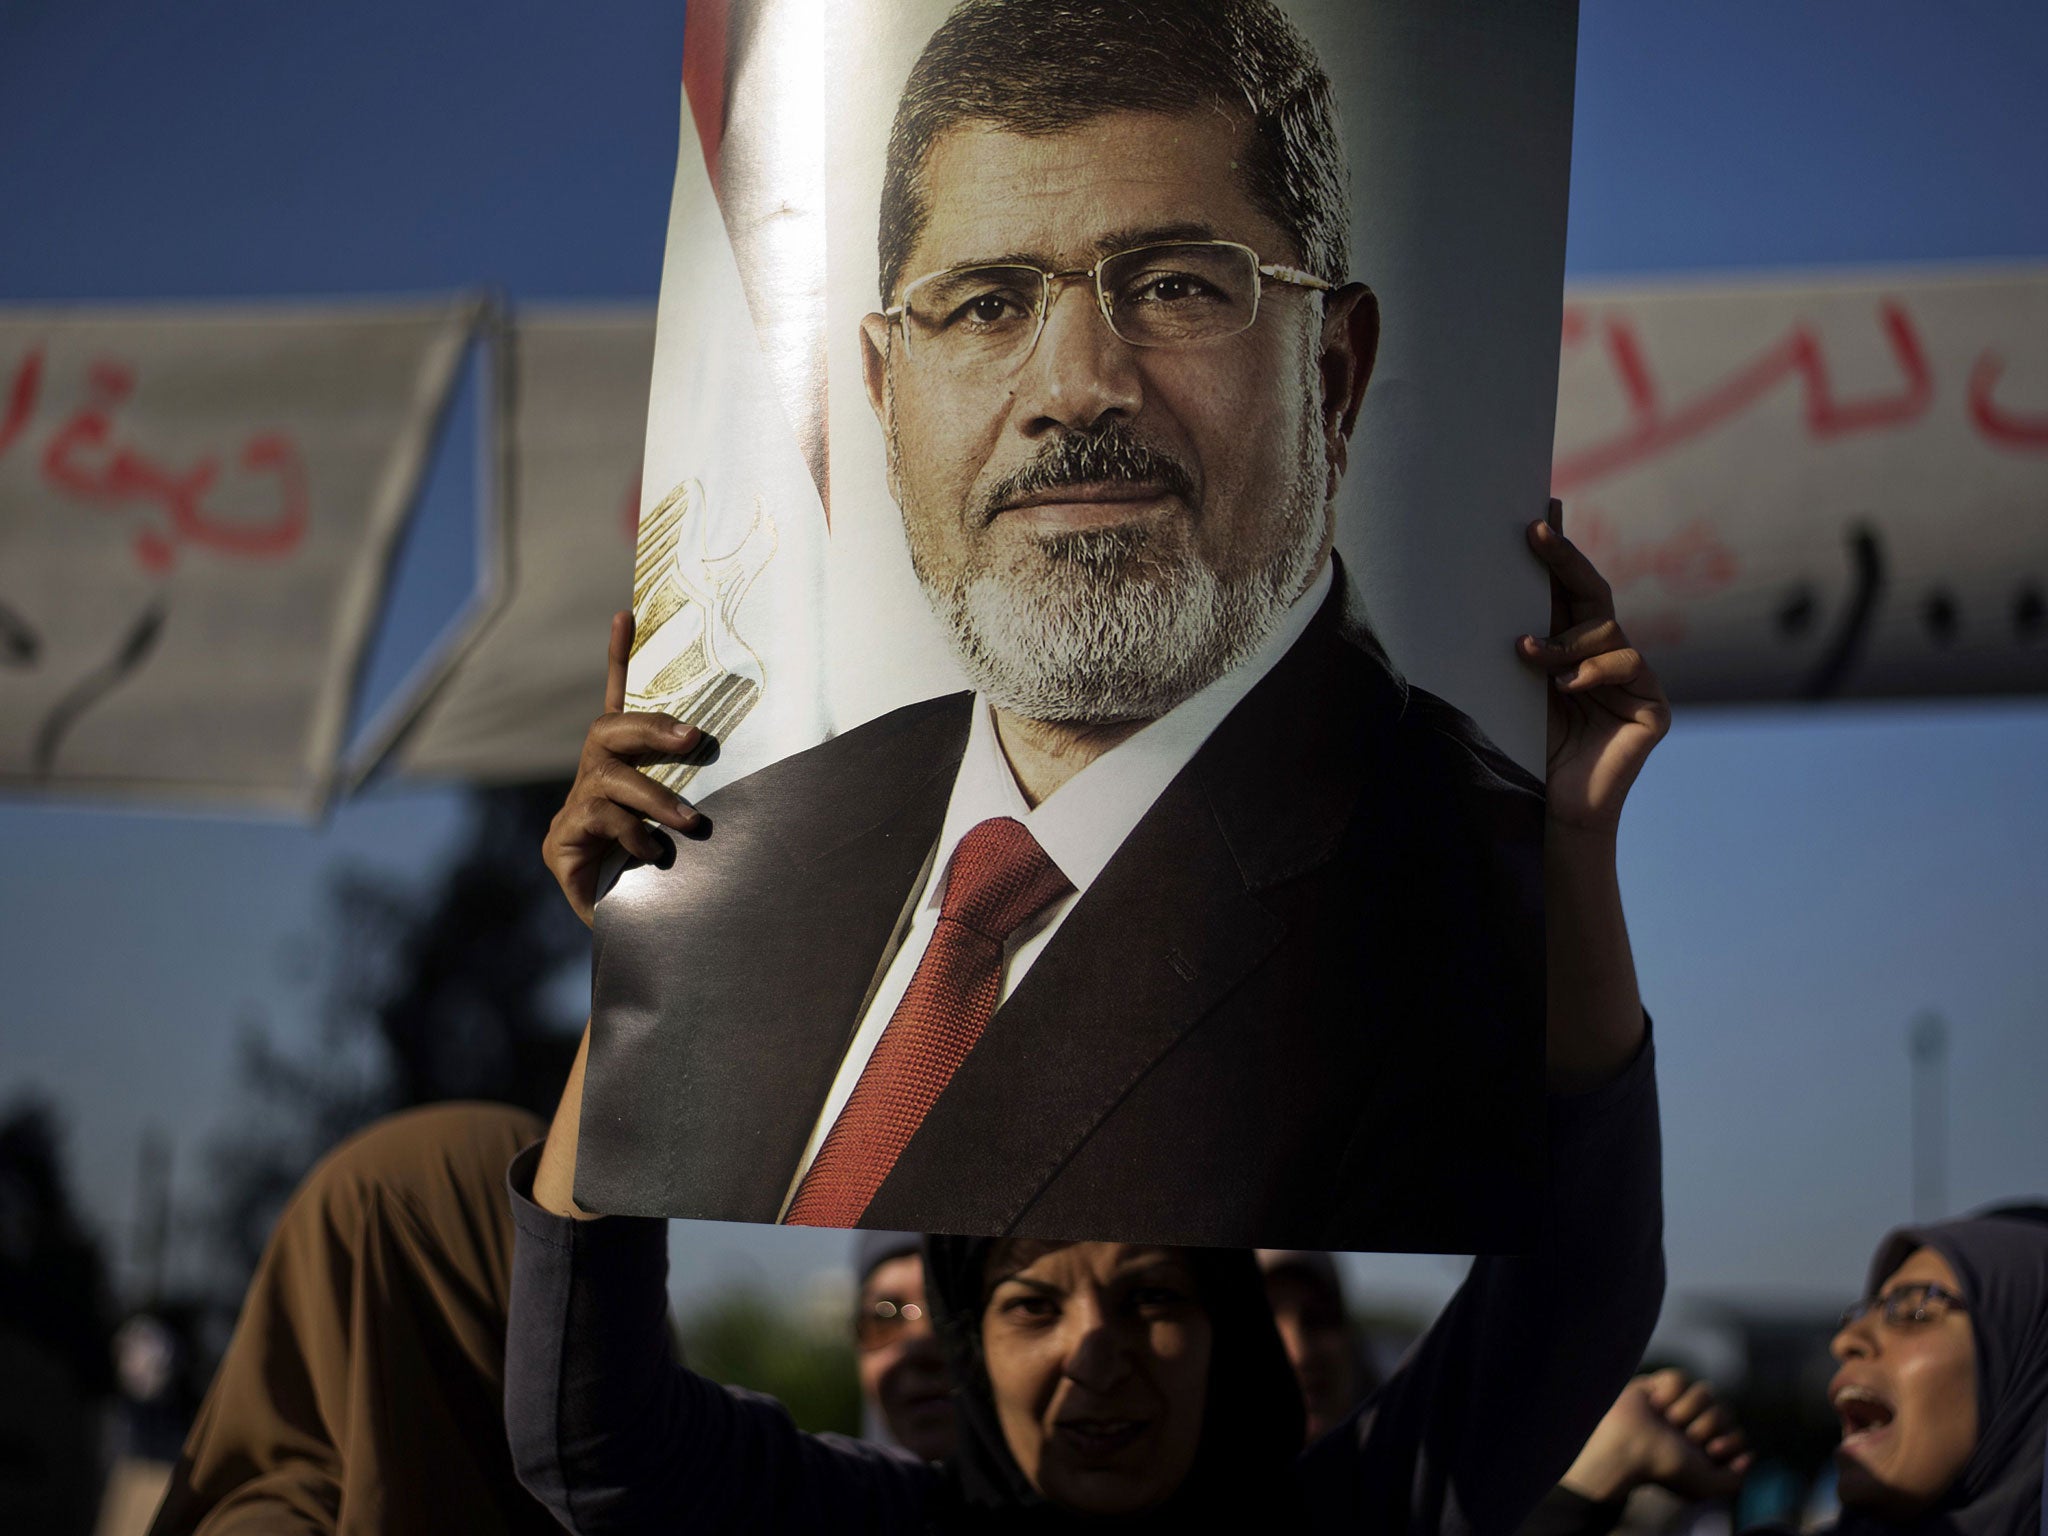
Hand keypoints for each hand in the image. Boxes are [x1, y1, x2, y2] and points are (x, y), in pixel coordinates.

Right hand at [541, 611, 704, 926]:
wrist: (635, 929)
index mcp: (626, 766)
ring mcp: (574, 809)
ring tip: (690, 822)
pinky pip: (599, 821)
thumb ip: (707, 792)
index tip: (628, 613)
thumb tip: (772, 761)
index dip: (620, 658)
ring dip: (654, 797)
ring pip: (610, 780)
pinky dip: (634, 835)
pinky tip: (656, 855)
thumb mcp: (692, 822)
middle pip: (609, 729)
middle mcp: (594, 777)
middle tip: (691, 739)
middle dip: (650, 728)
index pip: (621, 703)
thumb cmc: (673, 870)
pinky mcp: (560, 843)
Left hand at [1517, 506, 1670, 836]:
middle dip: (1564, 560)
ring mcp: (1632, 680)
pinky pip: (1629, 666)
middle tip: (1536, 533)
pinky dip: (1595, 670)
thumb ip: (1516, 645)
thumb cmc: (1523, 752)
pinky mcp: (1652, 707)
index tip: (1538, 510)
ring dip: (1564, 639)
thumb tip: (1485, 589)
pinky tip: (1568, 684)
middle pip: (1592, 594)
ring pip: (1606, 630)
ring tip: (1527, 655)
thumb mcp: (1511, 688)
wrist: (1549, 814)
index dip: (1556, 550)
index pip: (1565, 591)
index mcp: (1569, 648)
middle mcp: (1604, 656)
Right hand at [1561, 1369, 1750, 1503]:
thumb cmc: (1664, 1469)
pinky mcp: (1658, 1385)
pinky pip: (1681, 1378)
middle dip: (1705, 1426)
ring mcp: (1677, 1405)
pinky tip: (1655, 1405)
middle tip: (1682, 1437)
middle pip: (1724, 1411)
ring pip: (1705, 1392)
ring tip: (1665, 1420)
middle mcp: (1693, 1426)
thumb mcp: (1706, 1486)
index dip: (1727, 1441)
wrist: (1628, 1448)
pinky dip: (1670, 1393)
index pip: (1736, 1434)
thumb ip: (1735, 1480)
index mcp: (1705, 1448)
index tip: (1707, 1451)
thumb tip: (1749, 1455)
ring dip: (1687, 1410)